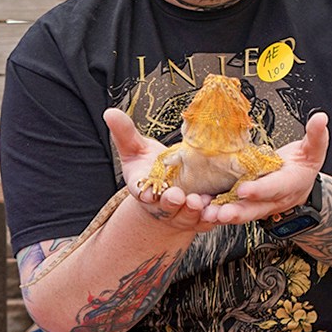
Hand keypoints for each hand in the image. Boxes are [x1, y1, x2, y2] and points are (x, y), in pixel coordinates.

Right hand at [103, 108, 223, 232]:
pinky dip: (213, 216)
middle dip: (171, 203)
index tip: (149, 193)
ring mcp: (182, 213)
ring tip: (199, 201)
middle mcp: (163, 206)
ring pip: (189, 216)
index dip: (146, 194)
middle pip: (167, 207)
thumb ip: (125, 134)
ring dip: (194, 211)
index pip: (142, 193)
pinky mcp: (201, 216)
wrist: (169, 185)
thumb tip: (110, 112)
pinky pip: (208, 219)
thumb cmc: (149, 166)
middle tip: (178, 196)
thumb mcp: (136, 149)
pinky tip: (221, 209)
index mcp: (145, 190)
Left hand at [198, 111, 329, 225]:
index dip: (260, 190)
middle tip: (219, 213)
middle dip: (237, 211)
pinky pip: (232, 211)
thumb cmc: (303, 166)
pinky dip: (216, 212)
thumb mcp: (313, 150)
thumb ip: (316, 135)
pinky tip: (199, 209)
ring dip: (222, 215)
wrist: (302, 187)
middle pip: (255, 209)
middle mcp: (274, 200)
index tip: (244, 189)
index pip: (274, 188)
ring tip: (205, 214)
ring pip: (241, 213)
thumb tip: (320, 118)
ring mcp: (260, 206)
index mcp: (290, 184)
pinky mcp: (248, 207)